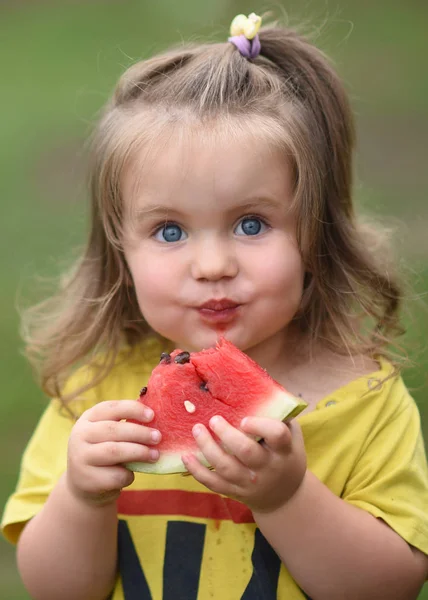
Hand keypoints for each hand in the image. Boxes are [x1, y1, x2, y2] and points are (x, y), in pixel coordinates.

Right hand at [66, 400, 159, 506]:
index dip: (132, 409)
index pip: (111, 408)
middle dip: (139, 433)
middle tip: (158, 437)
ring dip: (139, 452)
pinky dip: (128, 475)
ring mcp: (80, 458)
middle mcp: (80, 435)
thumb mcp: (108, 434)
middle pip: (113, 429)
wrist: (83, 485)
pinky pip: (115, 475)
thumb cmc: (104, 452)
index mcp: (88, 418)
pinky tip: (131, 475)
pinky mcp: (86, 480)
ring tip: (155, 455)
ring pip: (114, 451)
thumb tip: (154, 418)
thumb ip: (125, 425)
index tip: (152, 415)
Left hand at [181, 415, 306, 513]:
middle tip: (214, 419)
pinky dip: (198, 471)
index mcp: (284, 449)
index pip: (277, 436)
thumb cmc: (286, 453)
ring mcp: (250, 482)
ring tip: (196, 429)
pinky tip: (186, 456)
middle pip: (246, 452)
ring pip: (226, 467)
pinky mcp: (236, 491)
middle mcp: (267, 467)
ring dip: (208, 448)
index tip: (244, 419)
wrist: (286, 494)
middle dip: (227, 434)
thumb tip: (258, 384)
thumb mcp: (292, 434)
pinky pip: (214, 483)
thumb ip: (278, 414)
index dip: (260, 426)